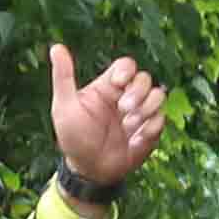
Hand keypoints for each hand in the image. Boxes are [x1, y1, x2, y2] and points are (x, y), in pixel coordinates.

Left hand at [47, 42, 163, 194]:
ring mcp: (139, 115)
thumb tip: (56, 46)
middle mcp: (126, 97)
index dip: (127, 70)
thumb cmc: (73, 139)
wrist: (89, 172)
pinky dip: (150, 129)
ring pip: (158, 95)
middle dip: (138, 93)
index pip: (126, 65)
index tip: (118, 83)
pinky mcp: (149, 132)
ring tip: (129, 128)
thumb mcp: (65, 107)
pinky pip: (161, 120)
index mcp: (107, 87)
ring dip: (146, 109)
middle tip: (123, 110)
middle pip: (145, 78)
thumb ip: (63, 77)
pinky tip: (134, 141)